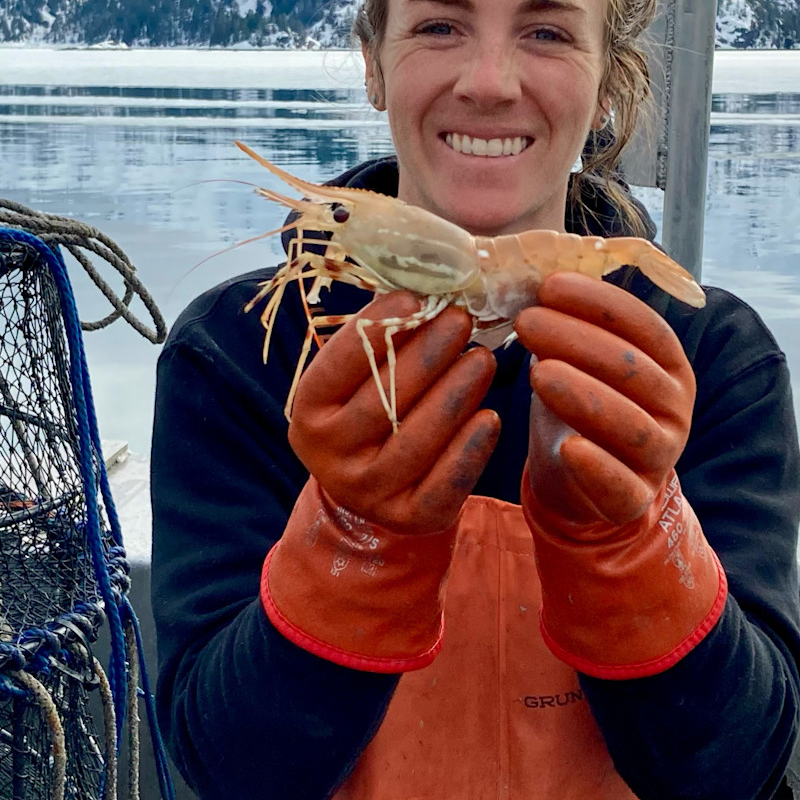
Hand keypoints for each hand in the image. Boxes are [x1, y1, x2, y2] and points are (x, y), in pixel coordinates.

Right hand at [289, 292, 499, 536]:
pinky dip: (470, 450)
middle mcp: (329, 455)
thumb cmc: (369, 415)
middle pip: (383, 400)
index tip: (415, 296)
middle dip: (428, 355)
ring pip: (416, 440)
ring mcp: (367, 491)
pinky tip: (491, 418)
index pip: (340, 364)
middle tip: (461, 320)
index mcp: (308, 412)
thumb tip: (421, 282)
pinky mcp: (408, 517)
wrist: (371, 492)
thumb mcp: (355, 382)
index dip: (377, 327)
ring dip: (455, 396)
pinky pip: (443, 485)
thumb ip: (377, 341)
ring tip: (483, 360)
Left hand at [515, 274, 694, 530]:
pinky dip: (597, 467)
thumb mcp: (577, 361)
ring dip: (585, 396)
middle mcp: (675, 408)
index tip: (549, 285)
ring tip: (537, 374)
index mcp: (669, 365)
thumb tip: (531, 275)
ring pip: (630, 425)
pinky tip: (567, 448)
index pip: (644, 326)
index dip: (599, 303)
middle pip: (634, 370)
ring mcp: (660, 455)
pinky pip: (621, 485)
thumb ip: (569, 324)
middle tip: (527, 322)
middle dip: (579, 341)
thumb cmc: (577, 406)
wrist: (575, 482)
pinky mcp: (636, 499)